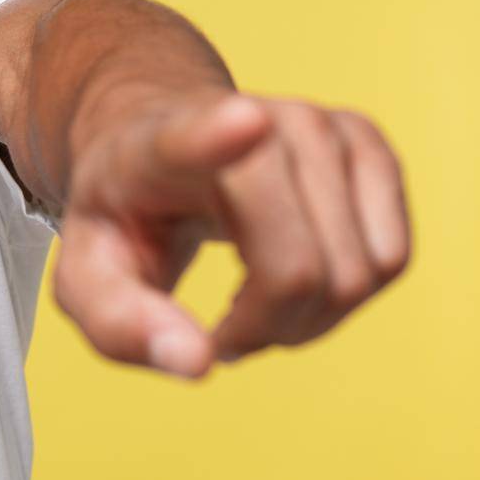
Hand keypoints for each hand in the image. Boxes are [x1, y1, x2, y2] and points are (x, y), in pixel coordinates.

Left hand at [53, 90, 411, 377]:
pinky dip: (347, 295)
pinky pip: (391, 260)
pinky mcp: (367, 142)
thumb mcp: (88, 277)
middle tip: (222, 327)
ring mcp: (317, 125)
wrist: (157, 148)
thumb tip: (196, 361)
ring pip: (359, 273)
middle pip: (299, 269)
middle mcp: (250, 118)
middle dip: (266, 330)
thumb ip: (122, 324)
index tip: (246, 121)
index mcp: (161, 145)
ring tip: (251, 301)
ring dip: (309, 320)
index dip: (220, 135)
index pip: (193, 136)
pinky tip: (294, 277)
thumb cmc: (126, 219)